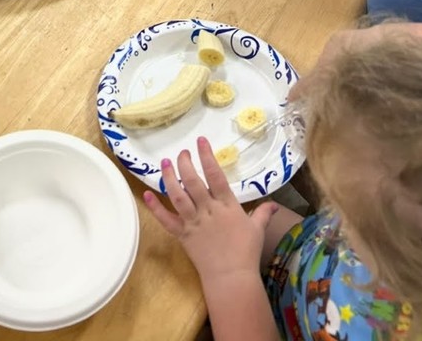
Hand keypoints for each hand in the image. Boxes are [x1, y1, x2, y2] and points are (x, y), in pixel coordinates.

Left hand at [143, 138, 279, 281]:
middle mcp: (208, 210)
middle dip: (185, 163)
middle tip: (181, 153)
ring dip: (169, 178)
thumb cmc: (246, 253)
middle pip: (193, 181)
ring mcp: (193, 222)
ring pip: (178, 196)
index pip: (215, 175)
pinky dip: (155, 207)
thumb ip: (263, 213)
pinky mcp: (183, 235)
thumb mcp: (258, 230)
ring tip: (165, 163)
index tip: (200, 141)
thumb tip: (275, 204)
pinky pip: (166, 220)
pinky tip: (146, 194)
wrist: (232, 278)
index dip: (207, 156)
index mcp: (227, 205)